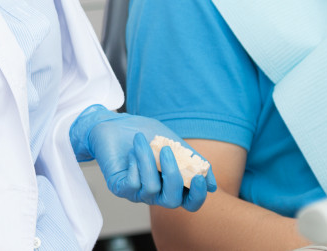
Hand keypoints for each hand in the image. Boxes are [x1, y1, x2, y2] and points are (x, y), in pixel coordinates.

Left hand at [70, 105, 217, 210]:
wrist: (114, 124)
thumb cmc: (146, 134)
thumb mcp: (174, 143)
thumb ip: (192, 162)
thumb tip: (212, 184)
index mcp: (172, 184)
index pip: (190, 202)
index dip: (198, 195)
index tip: (198, 176)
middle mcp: (157, 193)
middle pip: (173, 202)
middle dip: (173, 177)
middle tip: (166, 151)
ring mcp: (138, 193)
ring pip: (152, 189)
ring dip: (148, 161)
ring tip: (142, 140)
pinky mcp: (121, 188)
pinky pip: (134, 185)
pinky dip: (135, 165)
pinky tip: (132, 152)